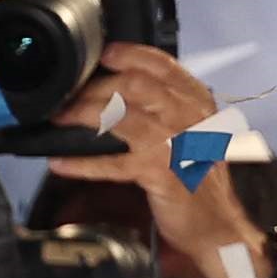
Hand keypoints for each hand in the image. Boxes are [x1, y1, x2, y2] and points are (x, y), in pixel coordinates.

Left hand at [41, 42, 259, 261]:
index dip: (131, 54)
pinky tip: (62, 162)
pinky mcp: (160, 174)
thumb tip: (121, 91)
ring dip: (85, 114)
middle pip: (137, 84)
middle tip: (72, 93)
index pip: (163, 65)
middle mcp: (189, 117)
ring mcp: (175, 144)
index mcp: (197, 103)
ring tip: (61, 117)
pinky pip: (113, 163)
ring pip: (124, 116)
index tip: (105, 53)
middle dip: (98, 86)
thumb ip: (167, 109)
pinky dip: (83, 163)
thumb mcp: (192, 133)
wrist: (215, 225)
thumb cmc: (198, 179)